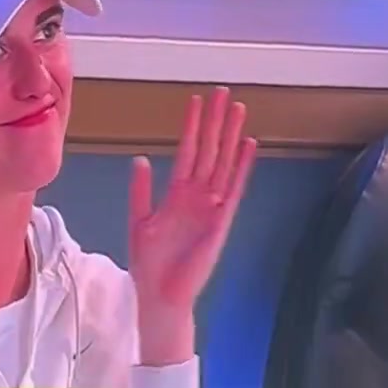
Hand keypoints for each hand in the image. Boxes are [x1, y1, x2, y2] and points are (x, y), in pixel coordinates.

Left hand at [127, 87, 257, 365]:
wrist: (162, 294)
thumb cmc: (151, 264)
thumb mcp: (139, 221)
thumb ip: (141, 191)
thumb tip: (140, 159)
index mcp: (177, 195)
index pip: (187, 151)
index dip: (191, 126)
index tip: (196, 101)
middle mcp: (197, 196)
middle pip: (208, 151)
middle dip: (215, 122)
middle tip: (223, 94)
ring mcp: (212, 206)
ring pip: (223, 164)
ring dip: (231, 137)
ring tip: (238, 110)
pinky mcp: (222, 221)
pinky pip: (234, 189)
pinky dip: (241, 168)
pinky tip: (248, 146)